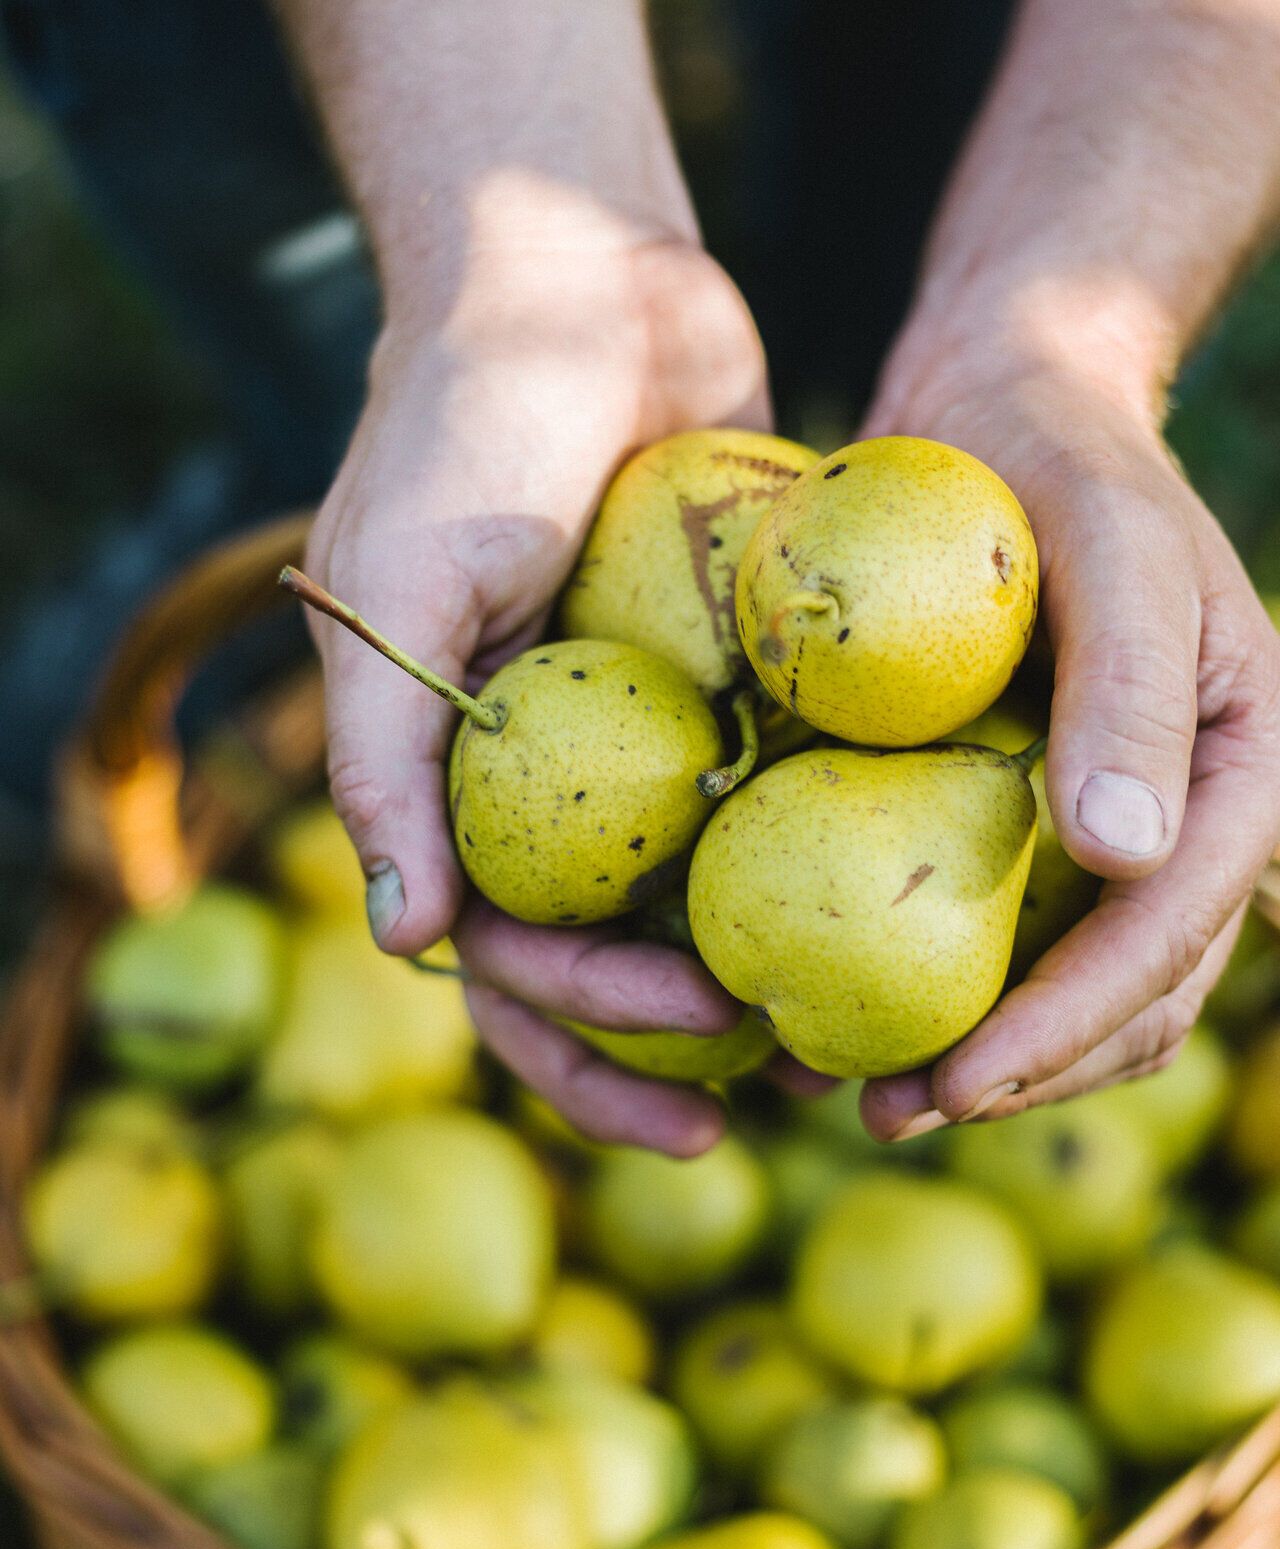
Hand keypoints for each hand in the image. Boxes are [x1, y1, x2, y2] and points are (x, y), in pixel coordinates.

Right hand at [304, 234, 769, 1153]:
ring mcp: (649, 753)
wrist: (580, 282)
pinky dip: (826, 872)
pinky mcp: (734, 700)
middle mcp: (556, 795)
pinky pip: (779, 809)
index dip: (586, 1027)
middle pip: (604, 972)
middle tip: (773, 1100)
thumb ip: (386, 762)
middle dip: (670, 1054)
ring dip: (760, 996)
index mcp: (459, 798)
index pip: (510, 958)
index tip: (691, 1048)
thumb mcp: (397, 582)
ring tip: (847, 1063)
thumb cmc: (465, 426)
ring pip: (700, 915)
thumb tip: (403, 945)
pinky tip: (898, 925)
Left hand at [858, 346, 1279, 1140]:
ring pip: (1069, 991)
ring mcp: (1109, 834)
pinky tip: (834, 1022)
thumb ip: (1130, 684)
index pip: (1168, 932)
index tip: (957, 1083)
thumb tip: (1128, 858)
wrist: (998, 411)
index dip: (1069, 1025)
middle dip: (1018, 1073)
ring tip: (859, 1099)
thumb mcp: (1106, 542)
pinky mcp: (1029, 826)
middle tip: (887, 1119)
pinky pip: (996, 938)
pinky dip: (931, 990)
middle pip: (1130, 997)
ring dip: (979, 1061)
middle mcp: (1185, 821)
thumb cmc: (1054, 459)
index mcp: (1241, 771)